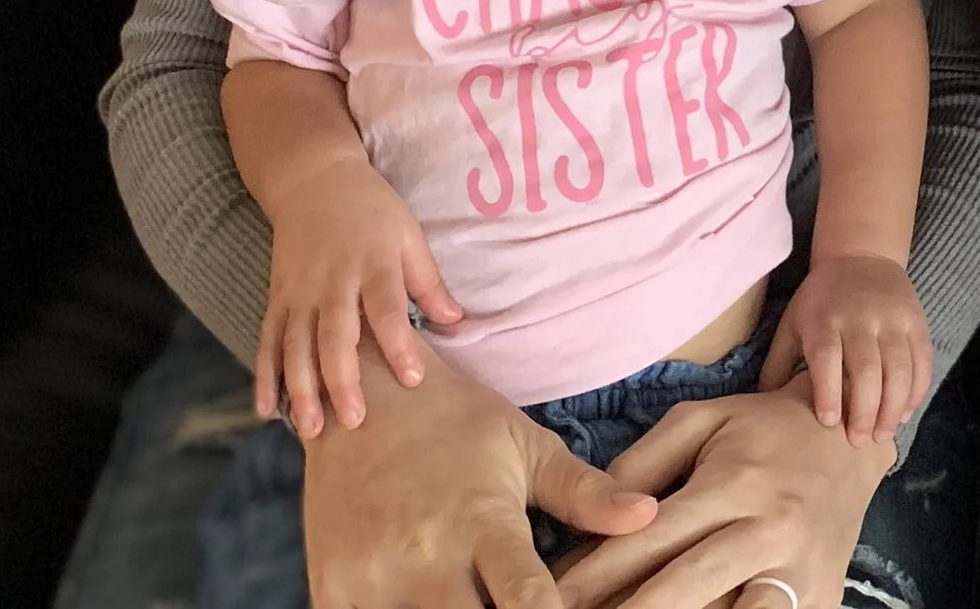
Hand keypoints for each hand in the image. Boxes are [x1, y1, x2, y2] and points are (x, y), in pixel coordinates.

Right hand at [257, 155, 460, 433]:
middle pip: (335, 336)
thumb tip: (455, 320)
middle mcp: (332, 282)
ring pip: (296, 347)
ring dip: (301, 390)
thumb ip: (427, 280)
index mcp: (372, 264)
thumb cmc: (372, 210)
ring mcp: (299, 292)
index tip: (413, 379)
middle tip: (354, 421)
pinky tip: (267, 409)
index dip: (399, 345)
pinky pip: (268, 341)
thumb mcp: (408, 235)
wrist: (314, 179)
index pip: (387, 310)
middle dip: (342, 380)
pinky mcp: (276, 298)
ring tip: (311, 430)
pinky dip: (264, 377)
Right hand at [301, 336, 656, 608]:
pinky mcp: (331, 589)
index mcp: (483, 521)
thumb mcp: (526, 447)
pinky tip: (426, 608)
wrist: (362, 392)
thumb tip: (648, 514)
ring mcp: (373, 576)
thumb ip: (584, 491)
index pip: (529, 601)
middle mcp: (428, 555)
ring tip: (476, 606)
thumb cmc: (457, 423)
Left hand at [557, 384, 891, 608]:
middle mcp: (769, 527)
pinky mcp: (822, 598)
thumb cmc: (765, 429)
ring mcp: (800, 569)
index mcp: (734, 482)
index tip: (552, 597)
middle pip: (684, 587)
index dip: (594, 574)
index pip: (650, 539)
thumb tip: (594, 510)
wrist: (853, 438)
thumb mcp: (704, 420)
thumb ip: (644, 460)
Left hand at [760, 254, 931, 444]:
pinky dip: (917, 391)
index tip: (830, 422)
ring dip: (893, 406)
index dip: (829, 391)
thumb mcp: (792, 322)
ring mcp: (893, 319)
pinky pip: (922, 360)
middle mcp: (861, 318)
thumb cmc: (821, 299)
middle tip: (859, 442)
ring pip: (899, 368)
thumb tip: (765, 405)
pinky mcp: (917, 321)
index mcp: (825, 319)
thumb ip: (779, 362)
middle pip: (867, 368)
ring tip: (883, 435)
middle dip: (865, 410)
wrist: (861, 256)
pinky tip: (904, 413)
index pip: (828, 356)